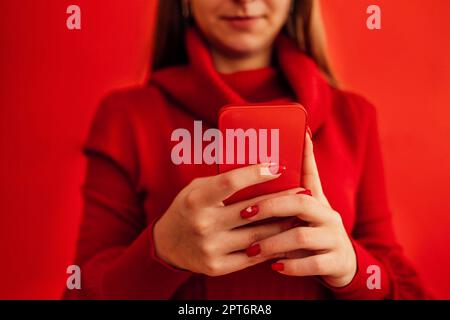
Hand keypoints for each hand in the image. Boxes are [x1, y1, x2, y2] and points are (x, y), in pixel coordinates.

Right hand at [153, 163, 304, 276]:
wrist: (167, 245)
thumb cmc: (187, 209)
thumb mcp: (196, 188)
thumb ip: (222, 181)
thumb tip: (258, 169)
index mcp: (196, 200)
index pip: (231, 183)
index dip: (256, 173)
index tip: (278, 167)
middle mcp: (203, 224)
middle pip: (252, 210)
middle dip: (282, 199)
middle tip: (303, 191)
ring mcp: (211, 247)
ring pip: (258, 234)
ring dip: (283, 223)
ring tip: (300, 213)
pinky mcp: (217, 266)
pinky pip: (253, 256)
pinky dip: (272, 246)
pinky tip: (286, 236)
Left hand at [239, 131, 356, 286]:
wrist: (342, 265)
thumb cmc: (312, 233)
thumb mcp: (303, 214)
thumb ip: (289, 195)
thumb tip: (273, 164)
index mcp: (318, 200)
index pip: (310, 174)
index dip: (304, 156)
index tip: (294, 140)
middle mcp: (329, 215)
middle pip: (301, 202)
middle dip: (271, 206)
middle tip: (245, 212)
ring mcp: (334, 239)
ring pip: (301, 236)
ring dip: (273, 242)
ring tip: (253, 249)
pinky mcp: (336, 262)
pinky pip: (313, 263)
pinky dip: (292, 266)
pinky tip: (275, 267)